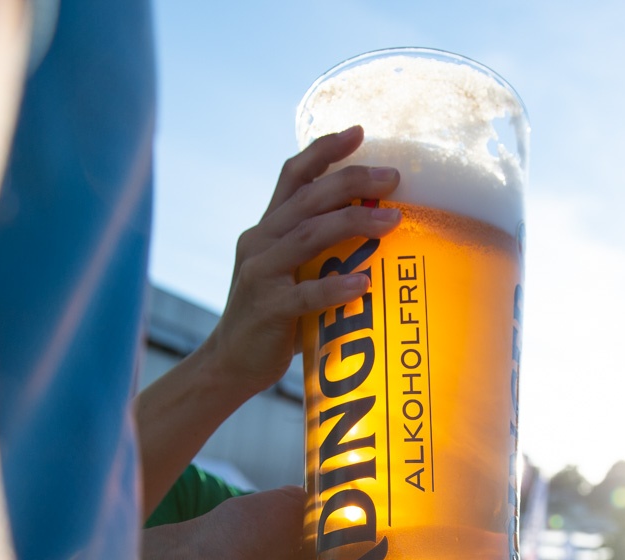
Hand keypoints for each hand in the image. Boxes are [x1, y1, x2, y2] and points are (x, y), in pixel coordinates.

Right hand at [202, 125, 402, 397]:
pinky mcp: (268, 308)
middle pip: (309, 198)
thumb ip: (318, 250)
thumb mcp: (291, 272)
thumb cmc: (274, 318)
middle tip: (393, 178)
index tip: (359, 131)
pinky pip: (306, 294)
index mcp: (267, 228)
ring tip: (393, 221)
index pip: (293, 175)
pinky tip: (364, 283)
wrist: (231, 362)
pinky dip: (336, 287)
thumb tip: (377, 229)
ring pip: (309, 235)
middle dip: (352, 181)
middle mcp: (260, 241)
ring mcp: (261, 273)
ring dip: (353, 223)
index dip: (324, 150)